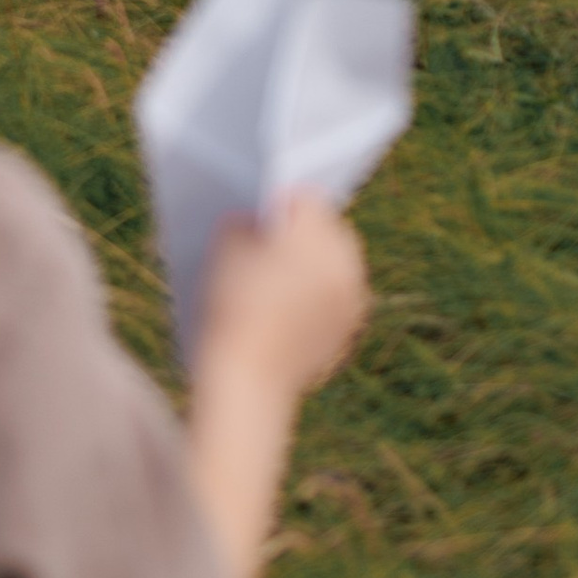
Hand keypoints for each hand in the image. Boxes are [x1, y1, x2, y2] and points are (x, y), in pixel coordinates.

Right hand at [196, 190, 369, 400]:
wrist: (247, 380)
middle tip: (272, 231)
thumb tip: (251, 216)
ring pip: (337, 263)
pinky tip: (289, 298)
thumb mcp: (225, 251)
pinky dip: (319, 291)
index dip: (279, 197)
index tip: (262, 202)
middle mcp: (346, 263)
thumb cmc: (231, 308)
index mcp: (319, 236)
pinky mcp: (349, 329)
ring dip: (315, 259)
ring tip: (281, 262)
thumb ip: (241, 222)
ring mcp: (353, 299)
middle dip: (304, 228)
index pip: (306, 198)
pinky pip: (338, 295)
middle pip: (329, 229)